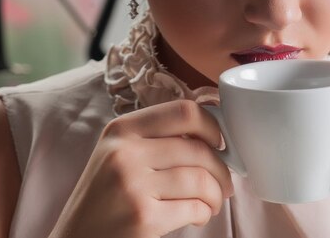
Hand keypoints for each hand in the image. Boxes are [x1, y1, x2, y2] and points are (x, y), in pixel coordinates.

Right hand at [49, 100, 234, 237]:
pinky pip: (194, 207)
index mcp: (121, 129)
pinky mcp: (143, 218)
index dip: (212, 126)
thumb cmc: (105, 198)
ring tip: (211, 203)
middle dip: (221, 169)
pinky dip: (204, 213)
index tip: (220, 142)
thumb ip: (157, 139)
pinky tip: (197, 216)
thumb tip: (216, 136)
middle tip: (224, 184)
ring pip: (200, 179)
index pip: (184, 111)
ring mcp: (132, 185)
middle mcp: (124, 152)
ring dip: (216, 194)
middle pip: (198, 149)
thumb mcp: (118, 155)